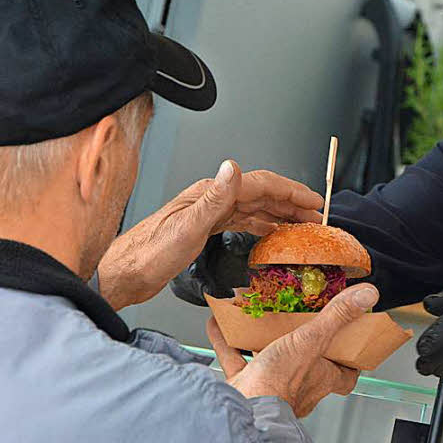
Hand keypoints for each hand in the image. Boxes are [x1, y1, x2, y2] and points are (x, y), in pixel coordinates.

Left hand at [98, 160, 323, 309]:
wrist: (124, 273)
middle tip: (317, 217)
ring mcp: (209, 213)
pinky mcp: (205, 229)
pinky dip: (263, 225)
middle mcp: (211, 198)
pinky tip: (272, 233)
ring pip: (255, 208)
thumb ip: (214, 199)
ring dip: (281, 214)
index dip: (291, 192)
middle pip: (262, 194)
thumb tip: (234, 168)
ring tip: (302, 225)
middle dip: (292, 203)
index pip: (261, 184)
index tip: (315, 202)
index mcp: (210, 193)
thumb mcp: (187, 228)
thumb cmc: (149, 254)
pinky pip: (243, 222)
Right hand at [207, 283, 378, 416]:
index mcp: (320, 378)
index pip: (344, 374)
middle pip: (305, 364)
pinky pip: (235, 362)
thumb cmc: (280, 384)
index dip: (349, 361)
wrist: (242, 412)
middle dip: (301, 345)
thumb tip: (366, 295)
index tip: (350, 345)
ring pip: (268, 362)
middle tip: (298, 323)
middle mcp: (297, 386)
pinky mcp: (243, 388)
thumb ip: (337, 316)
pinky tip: (218, 325)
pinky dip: (227, 343)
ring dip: (261, 341)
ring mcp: (269, 388)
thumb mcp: (311, 340)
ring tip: (255, 319)